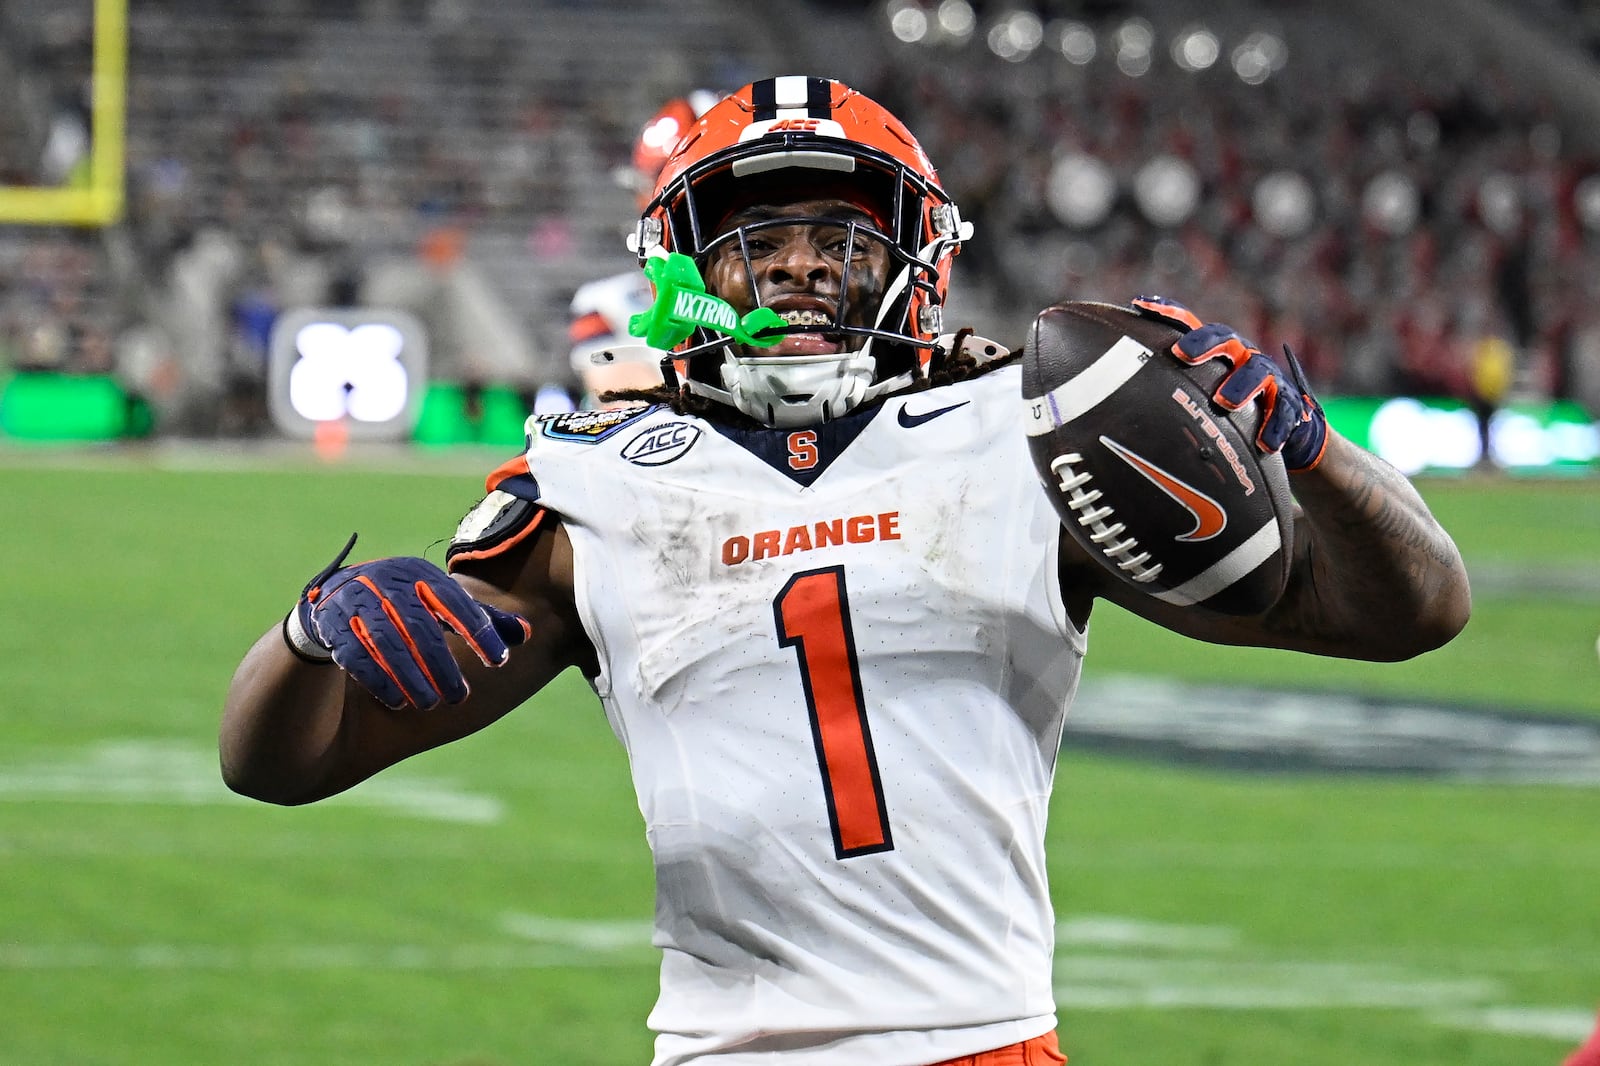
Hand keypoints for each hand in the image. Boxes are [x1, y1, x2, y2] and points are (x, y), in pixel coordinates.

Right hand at [289, 535, 531, 708]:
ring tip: (431, 703)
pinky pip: (354, 653)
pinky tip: (398, 700)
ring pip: (386, 641)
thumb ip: (479, 619)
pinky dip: (378, 678)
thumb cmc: (401, 606)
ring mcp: (353, 600)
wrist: (332, 601)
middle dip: (442, 664)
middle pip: (418, 625)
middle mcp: (385, 580)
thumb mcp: (439, 605)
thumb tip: (526, 635)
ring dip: (410, 675)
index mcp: (417, 573)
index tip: (500, 662)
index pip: (454, 601)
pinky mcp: (328, 624)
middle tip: (461, 697)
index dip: (478, 630)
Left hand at [1132, 295, 1327, 471]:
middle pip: (1224, 339)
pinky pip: (1285, 411)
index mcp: (1217, 350)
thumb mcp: (1199, 394)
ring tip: (1225, 402)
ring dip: (1241, 385)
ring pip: (1257, 373)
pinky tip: (1266, 443)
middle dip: (1203, 344)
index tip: (1140, 305)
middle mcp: (1241, 356)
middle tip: (1182, 355)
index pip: (1190, 324)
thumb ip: (1167, 389)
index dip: (1167, 312)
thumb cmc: (1229, 407)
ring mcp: (1268, 377)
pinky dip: (1276, 427)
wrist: (1286, 427)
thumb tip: (1110, 393)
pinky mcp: (1289, 402)